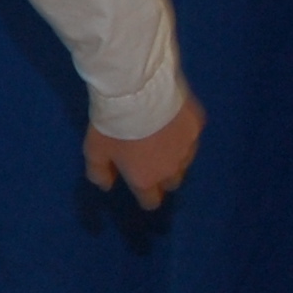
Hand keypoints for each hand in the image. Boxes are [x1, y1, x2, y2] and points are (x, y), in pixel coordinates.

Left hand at [85, 94, 203, 210]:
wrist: (138, 92)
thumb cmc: (112, 126)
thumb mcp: (94, 151)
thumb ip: (99, 172)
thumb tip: (107, 185)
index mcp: (146, 178)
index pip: (151, 201)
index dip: (146, 198)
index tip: (142, 192)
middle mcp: (172, 168)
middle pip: (172, 183)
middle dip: (163, 177)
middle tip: (150, 162)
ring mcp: (189, 146)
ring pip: (185, 160)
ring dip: (175, 155)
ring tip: (161, 140)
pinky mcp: (198, 124)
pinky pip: (191, 134)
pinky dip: (182, 130)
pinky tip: (171, 118)